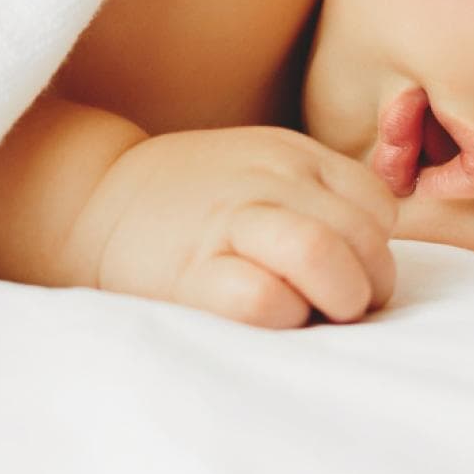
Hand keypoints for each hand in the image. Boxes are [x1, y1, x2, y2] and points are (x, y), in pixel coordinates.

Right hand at [68, 126, 399, 328]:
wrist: (96, 199)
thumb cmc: (197, 201)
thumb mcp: (264, 168)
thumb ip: (319, 195)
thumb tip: (377, 257)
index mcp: (293, 155)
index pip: (377, 205)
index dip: (375, 249)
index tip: (349, 270)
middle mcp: (268, 181)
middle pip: (362, 236)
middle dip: (369, 285)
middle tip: (341, 306)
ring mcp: (228, 223)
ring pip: (321, 255)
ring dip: (338, 300)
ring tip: (317, 315)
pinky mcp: (191, 273)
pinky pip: (262, 299)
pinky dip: (282, 317)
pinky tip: (269, 318)